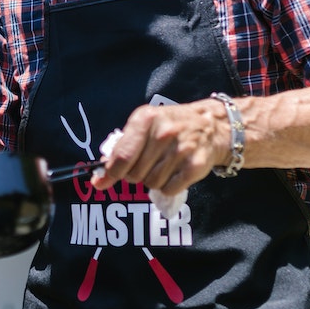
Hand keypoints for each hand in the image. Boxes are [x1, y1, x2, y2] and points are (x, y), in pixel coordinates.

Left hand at [92, 99, 228, 194]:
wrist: (211, 126)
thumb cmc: (170, 126)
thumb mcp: (144, 125)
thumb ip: (121, 149)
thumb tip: (98, 179)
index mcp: (145, 118)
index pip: (121, 157)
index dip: (111, 173)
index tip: (105, 180)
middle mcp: (163, 132)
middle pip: (134, 175)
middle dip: (135, 175)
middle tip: (146, 165)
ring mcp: (181, 149)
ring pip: (151, 184)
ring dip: (153, 181)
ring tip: (162, 166)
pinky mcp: (195, 166)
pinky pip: (168, 190)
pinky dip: (168, 187)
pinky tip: (174, 173)